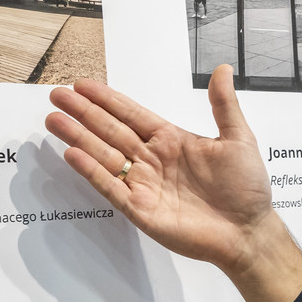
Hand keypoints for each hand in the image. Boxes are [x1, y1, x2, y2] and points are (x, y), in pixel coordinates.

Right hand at [44, 66, 301, 301]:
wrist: (248, 232)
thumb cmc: (247, 188)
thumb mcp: (238, 139)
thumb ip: (224, 105)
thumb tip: (221, 69)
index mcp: (172, 140)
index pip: (132, 114)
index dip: (107, 100)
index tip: (83, 84)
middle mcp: (153, 160)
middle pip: (110, 131)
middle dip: (83, 113)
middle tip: (56, 95)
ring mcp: (144, 184)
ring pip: (104, 156)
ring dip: (79, 138)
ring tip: (54, 120)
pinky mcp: (141, 210)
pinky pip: (111, 187)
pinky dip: (92, 171)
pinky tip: (73, 154)